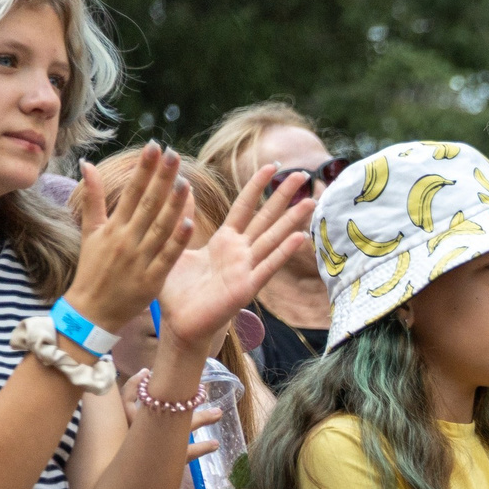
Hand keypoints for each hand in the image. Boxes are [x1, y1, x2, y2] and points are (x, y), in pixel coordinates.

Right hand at [59, 147, 193, 335]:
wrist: (92, 309)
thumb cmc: (93, 268)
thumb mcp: (90, 231)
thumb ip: (94, 198)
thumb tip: (88, 163)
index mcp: (113, 226)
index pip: (131, 191)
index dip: (144, 168)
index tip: (155, 146)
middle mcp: (126, 238)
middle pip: (147, 203)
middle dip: (161, 178)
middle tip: (175, 154)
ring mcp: (139, 258)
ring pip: (159, 227)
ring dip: (173, 204)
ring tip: (185, 181)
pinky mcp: (152, 278)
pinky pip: (167, 256)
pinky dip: (177, 240)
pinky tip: (189, 221)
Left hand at [154, 164, 315, 354]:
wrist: (178, 322)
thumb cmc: (177, 290)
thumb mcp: (175, 245)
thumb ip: (181, 219)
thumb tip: (178, 189)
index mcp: (225, 241)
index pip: (244, 207)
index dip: (257, 187)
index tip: (271, 166)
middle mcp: (241, 252)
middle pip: (266, 218)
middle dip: (284, 196)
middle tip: (303, 175)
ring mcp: (247, 269)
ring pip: (274, 238)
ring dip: (293, 220)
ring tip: (312, 201)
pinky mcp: (247, 287)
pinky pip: (267, 267)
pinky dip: (283, 252)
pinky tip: (300, 238)